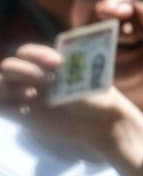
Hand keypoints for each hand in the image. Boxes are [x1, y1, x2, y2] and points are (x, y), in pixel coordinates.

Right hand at [0, 43, 134, 154]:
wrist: (100, 122)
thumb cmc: (98, 96)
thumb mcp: (88, 81)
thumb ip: (71, 73)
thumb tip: (61, 68)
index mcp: (45, 63)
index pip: (28, 53)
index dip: (37, 55)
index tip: (57, 63)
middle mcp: (30, 76)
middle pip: (10, 66)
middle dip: (24, 70)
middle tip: (47, 79)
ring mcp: (23, 95)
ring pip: (0, 84)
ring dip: (8, 87)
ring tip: (31, 95)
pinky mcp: (21, 115)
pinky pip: (2, 107)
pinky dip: (6, 106)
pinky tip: (25, 110)